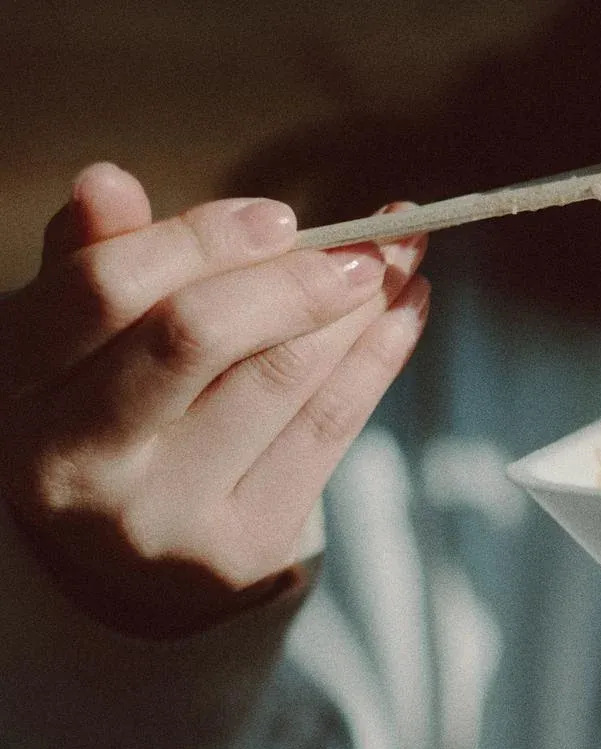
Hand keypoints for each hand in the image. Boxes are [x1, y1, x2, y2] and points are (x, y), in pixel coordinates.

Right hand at [0, 163, 429, 636]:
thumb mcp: (72, 343)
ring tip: (405, 255)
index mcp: (20, 390)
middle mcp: (82, 463)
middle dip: (296, 277)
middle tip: (367, 241)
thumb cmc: (102, 414)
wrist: (127, 559)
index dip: (200, 239)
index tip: (280, 214)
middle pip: (198, 336)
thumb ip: (92, 264)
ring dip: (361, 307)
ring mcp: (167, 518)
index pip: (108, 291)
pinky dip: (378, 359)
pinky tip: (408, 312)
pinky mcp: (243, 548)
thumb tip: (109, 183)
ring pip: (281, 381)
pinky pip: (328, 432)